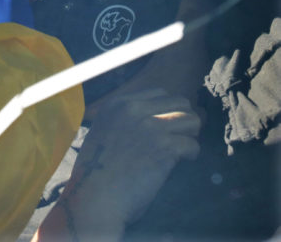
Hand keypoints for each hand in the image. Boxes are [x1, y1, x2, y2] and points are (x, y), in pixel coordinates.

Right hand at [52, 89, 200, 239]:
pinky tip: (180, 163)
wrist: (95, 196)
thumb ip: (124, 121)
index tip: (166, 127)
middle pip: (179, 102)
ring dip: (190, 136)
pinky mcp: (164, 147)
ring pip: (191, 120)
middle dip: (183, 120)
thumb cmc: (97, 171)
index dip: (167, 110)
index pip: (158, 93)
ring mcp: (149, 126)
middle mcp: (133, 109)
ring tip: (180, 151)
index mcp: (117, 104)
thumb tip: (155, 118)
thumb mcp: (103, 132)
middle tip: (178, 138)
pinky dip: (190, 155)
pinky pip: (193, 145)